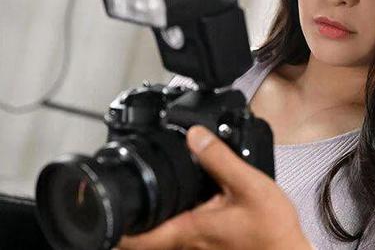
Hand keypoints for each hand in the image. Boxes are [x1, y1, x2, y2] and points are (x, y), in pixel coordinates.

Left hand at [116, 125, 311, 249]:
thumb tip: (194, 135)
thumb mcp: (249, 185)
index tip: (102, 207)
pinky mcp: (209, 246)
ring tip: (153, 192)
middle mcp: (186, 243)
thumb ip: (219, 159)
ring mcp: (196, 248)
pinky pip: (179, 235)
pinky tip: (189, 201)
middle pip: (142, 237)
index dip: (111, 225)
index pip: (132, 238)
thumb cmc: (272, 230)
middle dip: (130, 215)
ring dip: (151, 218)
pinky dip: (173, 219)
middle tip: (126, 191)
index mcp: (187, 229)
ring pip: (160, 236)